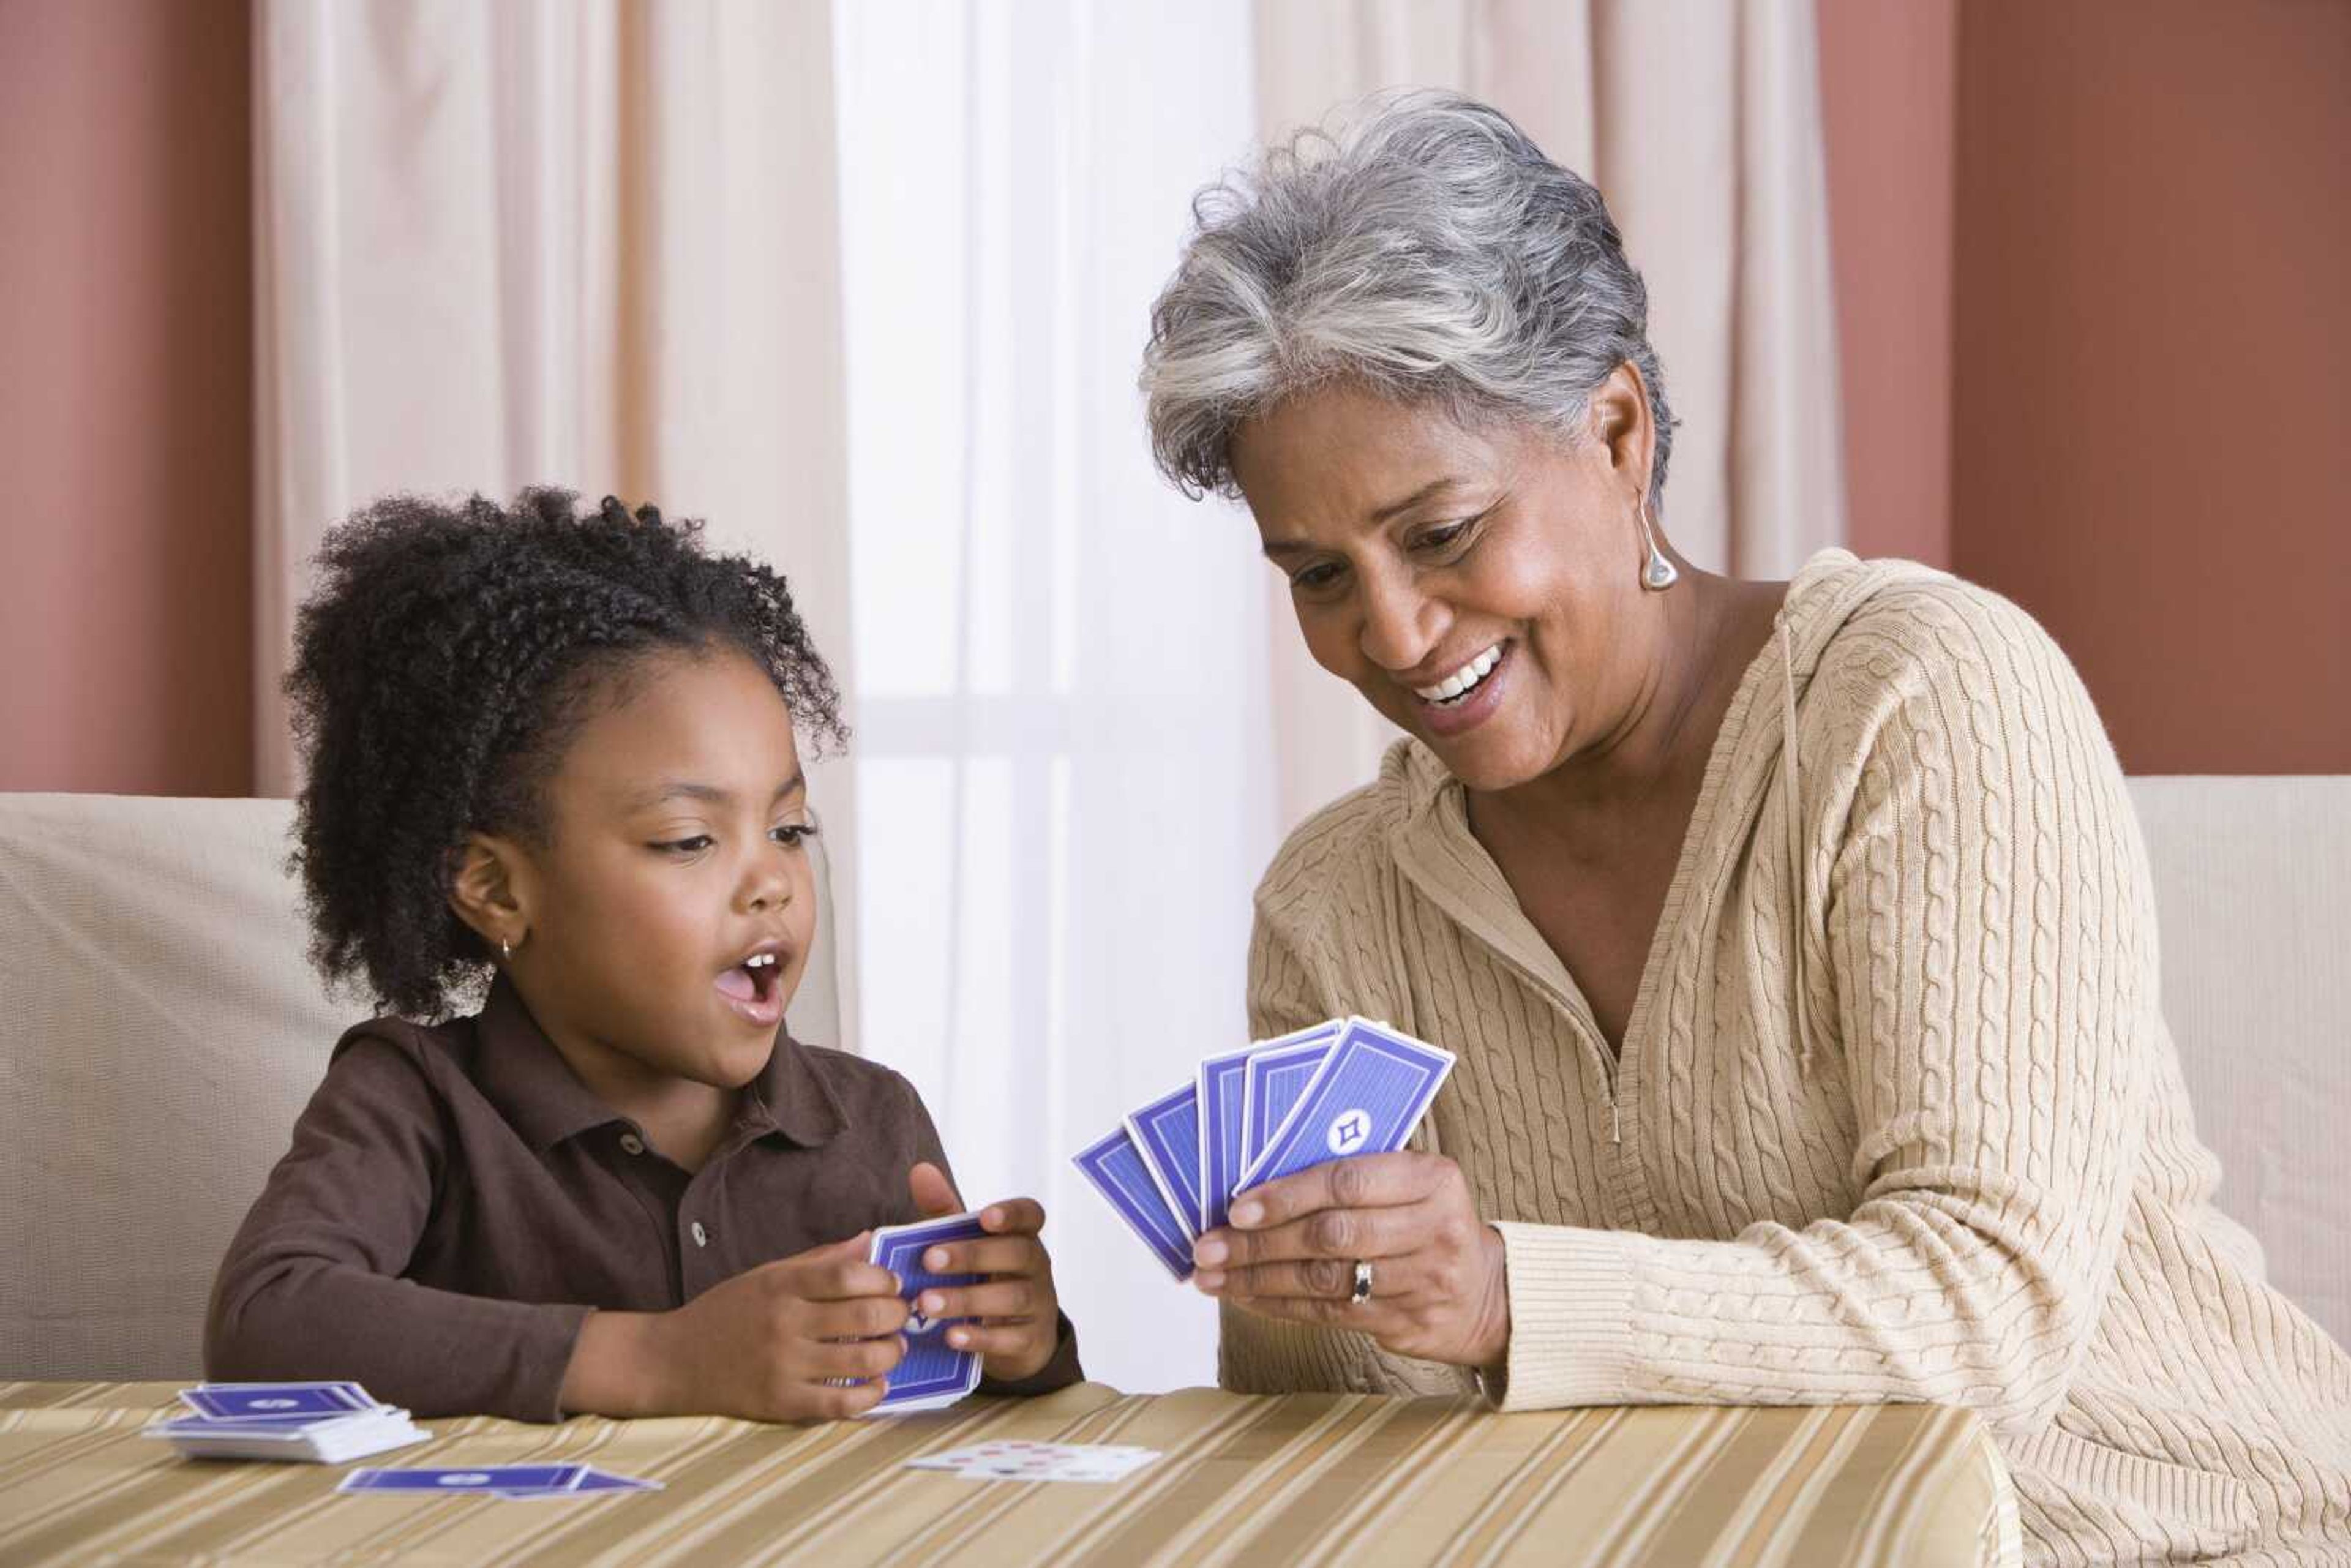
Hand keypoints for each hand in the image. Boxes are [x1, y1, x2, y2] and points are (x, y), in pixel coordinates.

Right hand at [626, 1233, 909, 1420]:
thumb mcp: (767, 1275)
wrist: (671, 1362)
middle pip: (865, 1315)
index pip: (850, 1273)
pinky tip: (877, 1385)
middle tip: (902, 1316)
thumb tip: (870, 1239)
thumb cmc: (726, 1312)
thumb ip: (820, 1260)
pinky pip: (842, 1402)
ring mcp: (784, 1366)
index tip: (892, 1285)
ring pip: (863, 1359)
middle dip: (898, 1315)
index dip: (884, 1278)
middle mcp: (785, 1323)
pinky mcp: (782, 1404)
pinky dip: (871, 1394)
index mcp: (782, 1285)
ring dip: (892, 1353)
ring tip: (894, 1348)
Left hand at [906, 1162, 1062, 1382]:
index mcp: (1022, 1236)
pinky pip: (1011, 1338)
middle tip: (929, 1260)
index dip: (1012, 1214)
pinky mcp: (1031, 1340)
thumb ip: (945, 1212)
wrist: (1014, 1338)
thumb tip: (920, 1170)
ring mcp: (1038, 1304)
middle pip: (1017, 1254)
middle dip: (972, 1255)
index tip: (985, 1217)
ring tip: (926, 1302)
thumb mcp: (965, 1245)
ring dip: (967, 1298)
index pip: (1030, 1215)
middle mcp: (1036, 1266)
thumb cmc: (984, 1278)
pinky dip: (981, 1337)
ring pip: (1012, 1297)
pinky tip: (951, 1337)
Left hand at [1191, 1151, 1509, 1368]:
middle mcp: (1434, 1229)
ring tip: (1213, 1275)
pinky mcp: (1408, 1324)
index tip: (1237, 1207)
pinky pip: (1330, 1314)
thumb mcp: (1410, 1185)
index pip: (1347, 1181)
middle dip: (1260, 1243)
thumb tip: (1256, 1183)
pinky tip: (1245, 1297)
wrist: (1485, 1292)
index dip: (1287, 1195)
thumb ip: (1351, 1177)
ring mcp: (1424, 1282)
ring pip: (1325, 1280)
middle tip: (1208, 1246)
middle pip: (1331, 1235)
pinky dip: (1280, 1306)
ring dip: (1259, 1279)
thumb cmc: (1426, 1222)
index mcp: (1432, 1179)